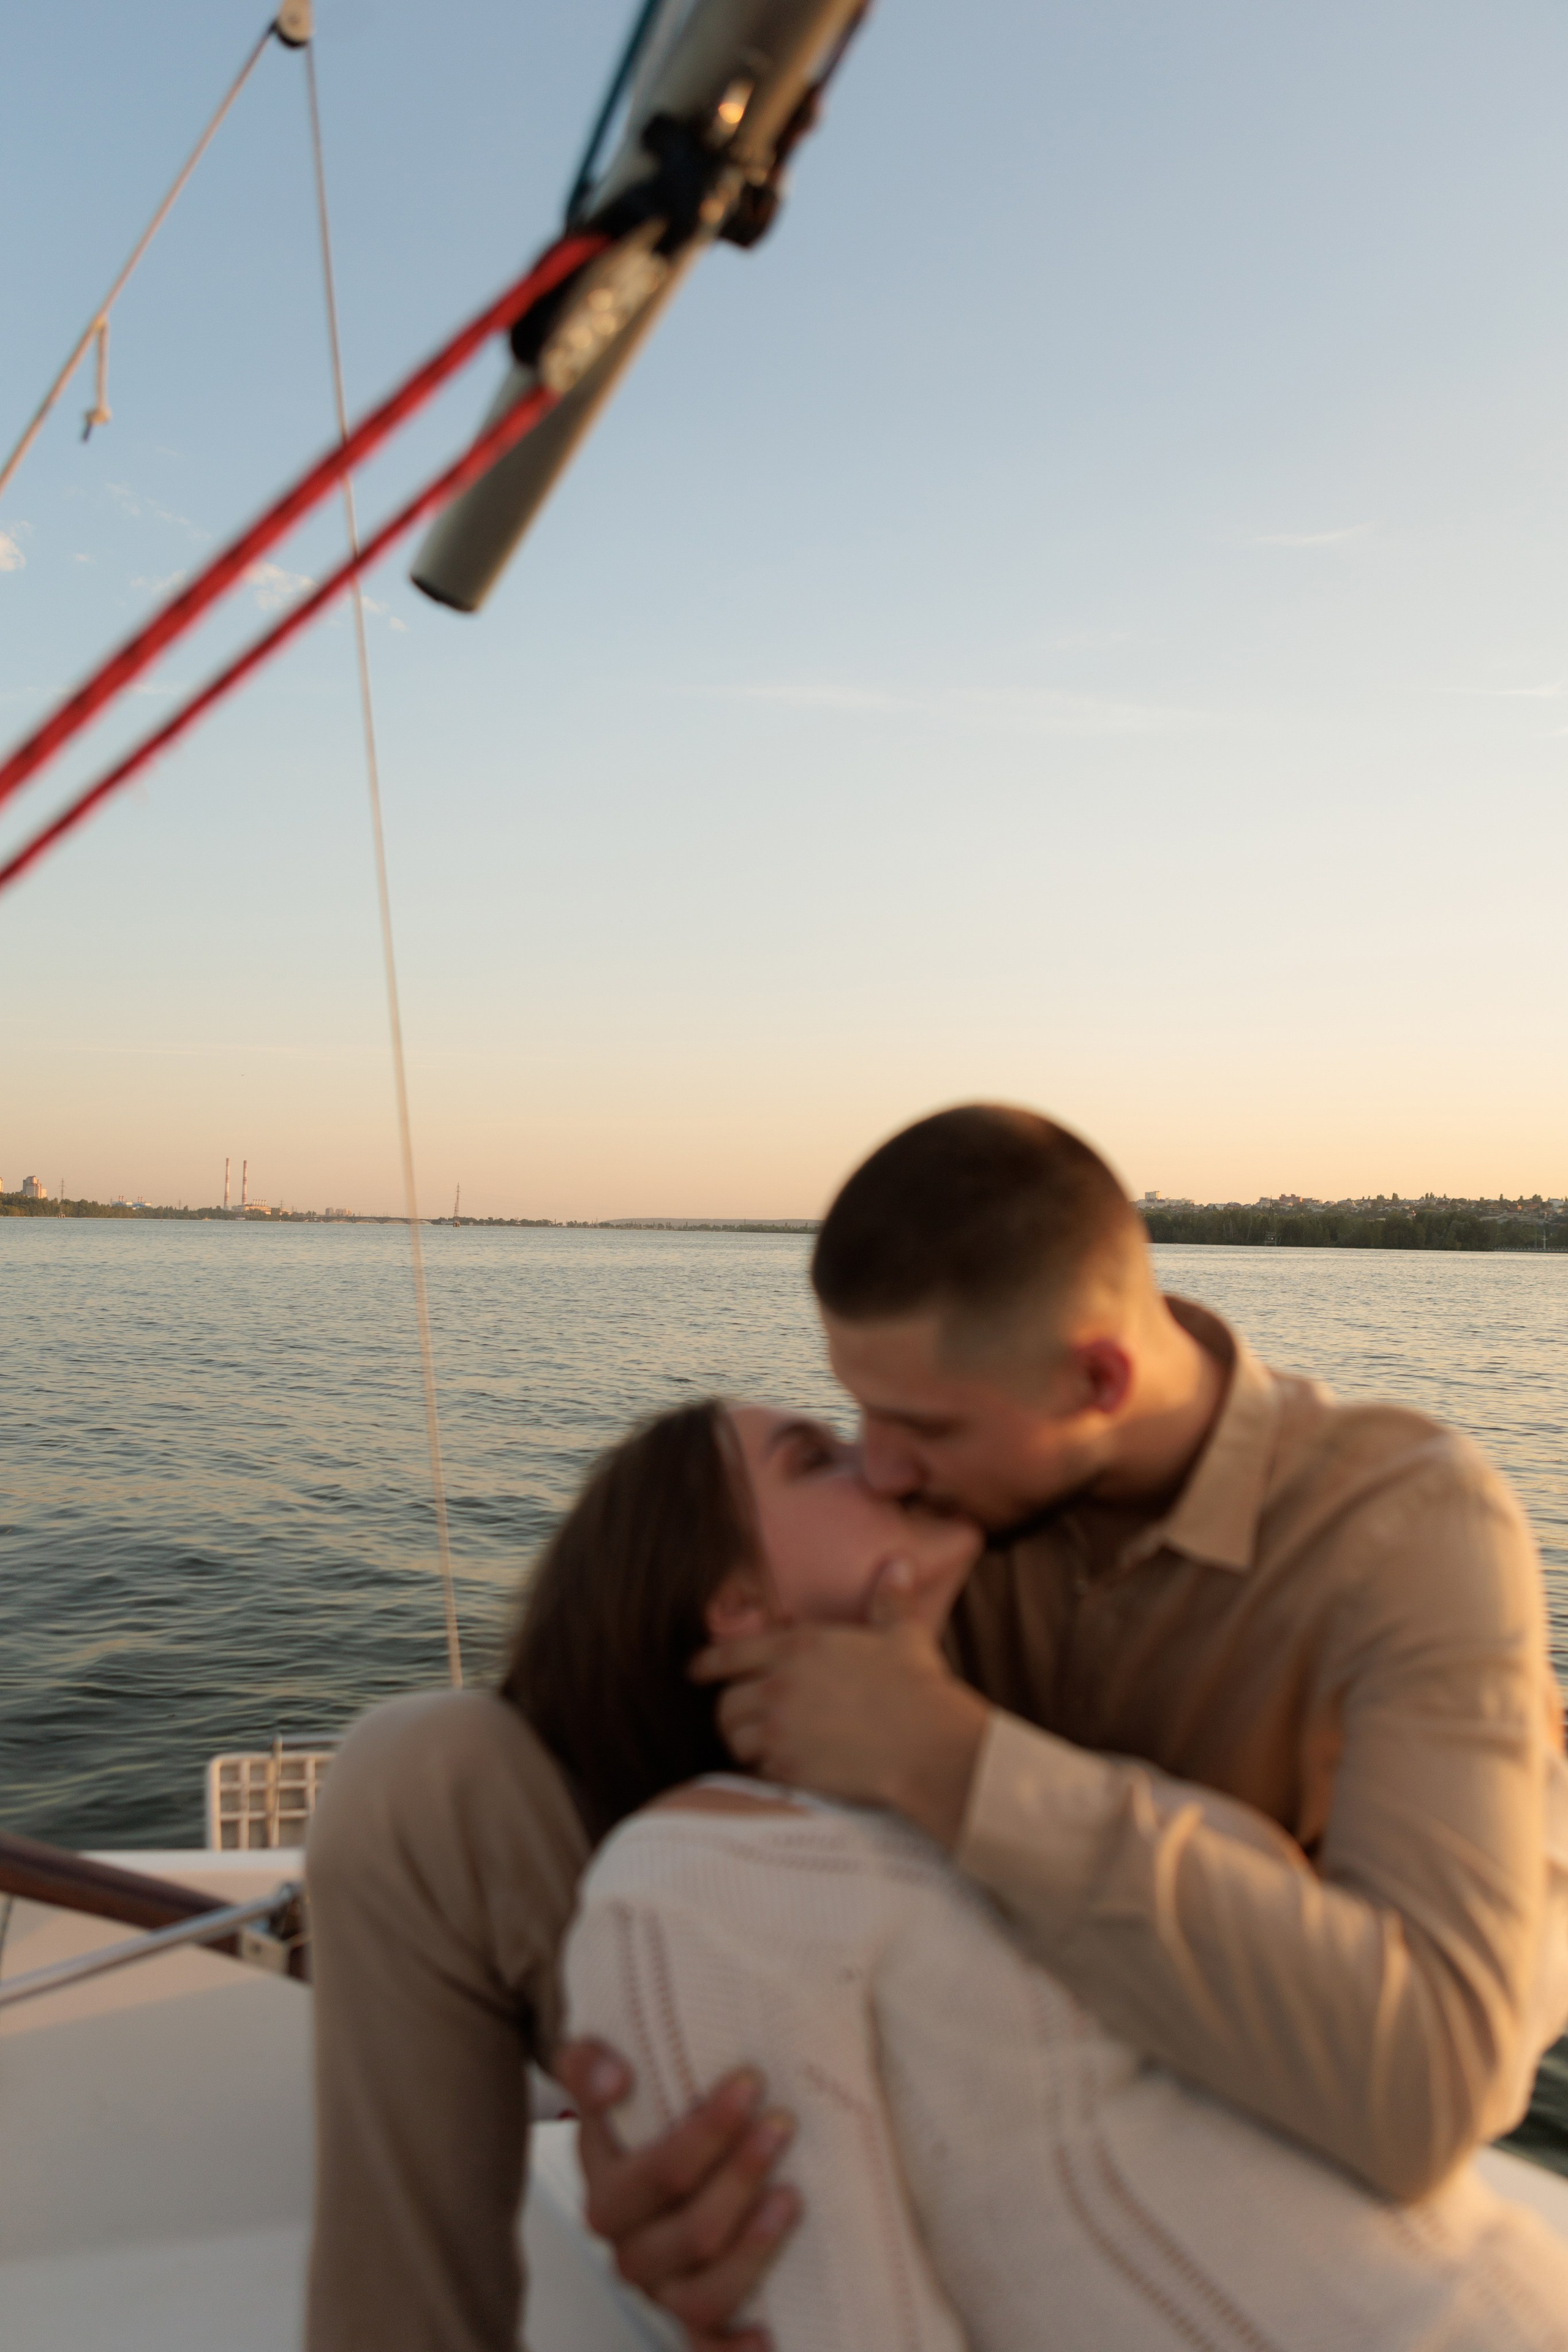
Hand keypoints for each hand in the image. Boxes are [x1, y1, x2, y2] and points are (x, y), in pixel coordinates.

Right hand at [554, 2038, 798, 2347]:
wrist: (648, 2159)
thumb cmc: (640, 2115)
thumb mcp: (601, 2075)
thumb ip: (587, 2063)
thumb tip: (612, 2078)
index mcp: (608, 2193)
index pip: (657, 2175)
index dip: (706, 2134)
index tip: (750, 2085)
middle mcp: (630, 2250)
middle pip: (691, 2233)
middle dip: (741, 2178)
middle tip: (781, 2126)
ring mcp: (663, 2291)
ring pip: (704, 2296)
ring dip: (753, 2250)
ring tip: (791, 2198)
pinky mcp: (691, 2321)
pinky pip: (707, 2349)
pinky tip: (768, 2337)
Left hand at [690, 1563, 990, 1848]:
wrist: (925, 1742)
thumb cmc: (916, 1685)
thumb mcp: (902, 1634)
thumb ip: (890, 1599)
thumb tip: (899, 1562)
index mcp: (798, 1647)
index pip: (731, 1653)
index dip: (707, 1663)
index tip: (695, 1670)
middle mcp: (780, 1686)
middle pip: (726, 1702)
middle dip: (727, 1711)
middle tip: (736, 1718)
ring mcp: (782, 1730)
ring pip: (735, 1738)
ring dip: (741, 1742)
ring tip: (753, 1745)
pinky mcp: (791, 1767)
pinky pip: (758, 1770)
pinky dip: (764, 1769)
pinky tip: (778, 1768)